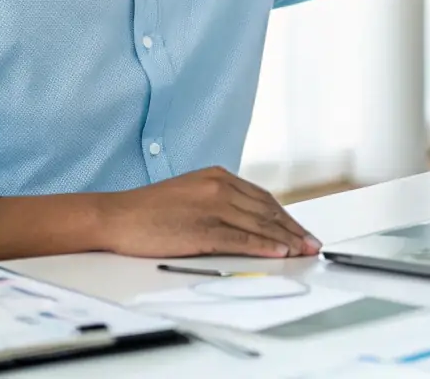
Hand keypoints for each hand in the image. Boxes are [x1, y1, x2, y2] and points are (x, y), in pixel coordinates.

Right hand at [101, 166, 320, 259]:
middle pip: (267, 210)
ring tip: (304, 251)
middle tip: (312, 244)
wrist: (117, 216)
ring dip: (286, 240)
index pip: (263, 198)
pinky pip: (240, 238)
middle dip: (293, 229)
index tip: (301, 230)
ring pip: (259, 224)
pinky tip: (279, 253)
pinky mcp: (202, 228)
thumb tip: (247, 220)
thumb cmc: (149, 210)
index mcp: (218, 176)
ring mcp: (212, 206)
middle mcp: (219, 186)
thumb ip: (219, 201)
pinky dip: (264, 246)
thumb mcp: (191, 194)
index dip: (286, 216)